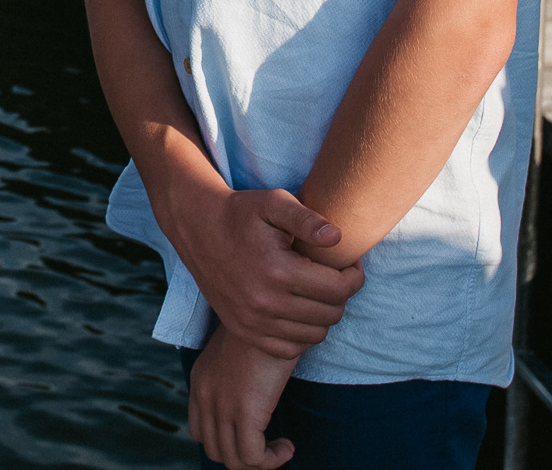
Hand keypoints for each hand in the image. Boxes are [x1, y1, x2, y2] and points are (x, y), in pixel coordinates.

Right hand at [156, 184, 363, 358]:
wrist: (197, 228)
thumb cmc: (240, 212)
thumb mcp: (273, 203)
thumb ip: (307, 218)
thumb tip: (336, 238)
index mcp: (278, 271)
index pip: (339, 289)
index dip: (354, 275)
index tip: (349, 263)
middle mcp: (265, 303)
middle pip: (331, 314)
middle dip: (341, 294)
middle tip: (333, 274)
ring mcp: (252, 322)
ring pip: (315, 335)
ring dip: (323, 314)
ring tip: (316, 290)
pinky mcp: (243, 332)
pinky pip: (290, 349)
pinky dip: (302, 334)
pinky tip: (298, 309)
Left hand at [189, 328, 299, 469]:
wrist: (273, 311)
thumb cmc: (266, 326)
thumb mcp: (240, 349)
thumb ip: (237, 372)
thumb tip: (255, 389)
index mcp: (200, 382)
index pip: (199, 430)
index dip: (226, 441)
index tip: (254, 435)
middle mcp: (205, 397)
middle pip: (214, 449)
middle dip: (243, 454)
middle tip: (268, 446)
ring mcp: (221, 406)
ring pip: (233, 459)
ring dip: (260, 461)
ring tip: (281, 448)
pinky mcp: (244, 412)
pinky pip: (251, 458)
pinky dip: (271, 459)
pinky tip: (287, 446)